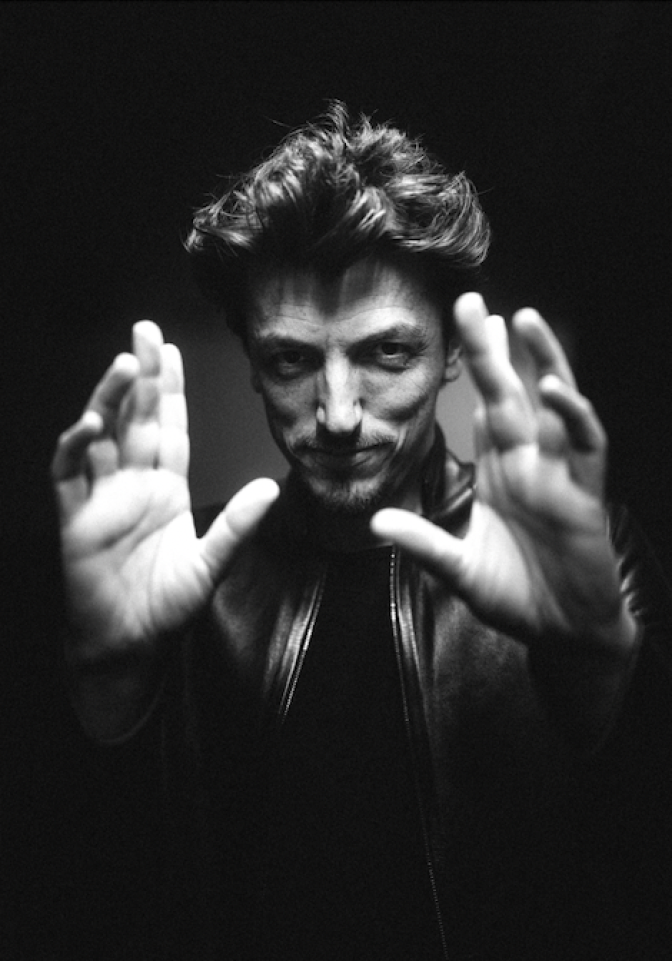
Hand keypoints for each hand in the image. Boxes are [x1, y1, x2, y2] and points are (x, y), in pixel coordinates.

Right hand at [52, 321, 278, 668]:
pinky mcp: (75, 520)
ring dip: (111, 399)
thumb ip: (237, 526)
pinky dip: (76, 447)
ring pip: (102, 436)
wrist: (128, 646)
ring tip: (126, 364)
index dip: (172, 391)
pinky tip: (91, 422)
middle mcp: (132, 485)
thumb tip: (271, 487)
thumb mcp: (210, 565)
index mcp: (165, 490)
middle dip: (142, 376)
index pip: (170, 428)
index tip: (174, 353)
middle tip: (145, 331)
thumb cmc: (166, 607)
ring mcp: (102, 498)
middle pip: (136, 419)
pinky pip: (69, 475)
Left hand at [371, 294, 635, 661]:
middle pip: (511, 393)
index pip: (485, 408)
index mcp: (500, 473)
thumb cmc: (516, 596)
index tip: (455, 329)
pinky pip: (586, 446)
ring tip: (525, 319)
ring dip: (543, 363)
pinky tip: (553, 391)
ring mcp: (559, 474)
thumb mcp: (460, 569)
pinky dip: (574, 417)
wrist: (562, 632)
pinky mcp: (585, 494)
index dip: (473, 370)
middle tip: (471, 301)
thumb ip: (424, 544)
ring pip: (556, 405)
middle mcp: (529, 464)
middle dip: (493, 349)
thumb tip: (377, 521)